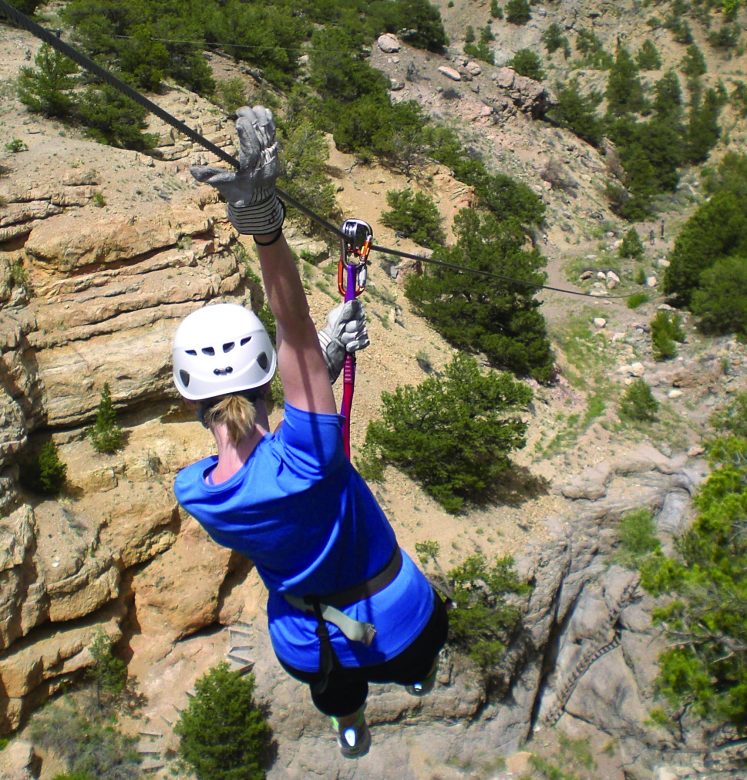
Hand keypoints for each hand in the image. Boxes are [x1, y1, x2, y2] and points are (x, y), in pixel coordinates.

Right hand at [190, 106, 283, 235]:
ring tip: (253, 107)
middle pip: (262, 139)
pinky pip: (274, 137)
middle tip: (241, 110)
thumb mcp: (224, 188)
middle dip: (253, 122)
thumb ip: (211, 177)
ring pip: (269, 136)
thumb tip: (192, 169)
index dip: (247, 134)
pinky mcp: (274, 155)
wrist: (259, 204)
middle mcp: (265, 164)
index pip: (252, 150)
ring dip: (262, 120)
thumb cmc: (239, 195)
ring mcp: (272, 159)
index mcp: (252, 171)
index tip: (238, 120)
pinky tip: (264, 111)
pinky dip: (270, 124)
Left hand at [318, 300, 369, 382]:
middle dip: (349, 328)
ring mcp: (361, 331)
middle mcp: (359, 319)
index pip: (359, 309)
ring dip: (349, 338)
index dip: (353, 315)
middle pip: (360, 323)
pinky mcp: (362, 342)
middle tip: (342, 330)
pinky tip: (347, 346)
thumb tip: (353, 300)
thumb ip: (345, 309)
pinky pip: (364, 342)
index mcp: (353, 310)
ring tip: (341, 339)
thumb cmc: (331, 329)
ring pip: (361, 333)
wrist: (328, 345)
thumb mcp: (334, 316)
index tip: (346, 319)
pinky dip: (354, 345)